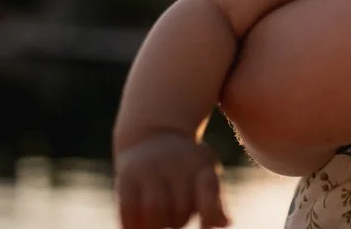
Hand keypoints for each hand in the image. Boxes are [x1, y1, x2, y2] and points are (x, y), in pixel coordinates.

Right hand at [115, 133, 230, 228]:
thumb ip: (214, 200)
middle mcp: (175, 164)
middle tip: (174, 215)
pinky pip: (128, 208)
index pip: (208, 190)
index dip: (208, 213)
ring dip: (156, 225)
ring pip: (155, 211)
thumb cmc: (186, 164)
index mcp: (200, 164)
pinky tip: (136, 224)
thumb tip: (224, 224)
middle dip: (178, 221)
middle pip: (180, 212)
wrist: (154, 132)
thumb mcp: (205, 173)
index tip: (204, 225)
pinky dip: (132, 224)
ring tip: (157, 221)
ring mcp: (149, 168)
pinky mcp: (126, 176)